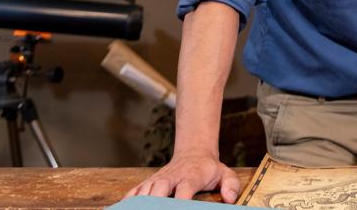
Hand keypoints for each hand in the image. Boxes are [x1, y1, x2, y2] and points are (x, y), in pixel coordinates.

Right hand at [123, 151, 240, 202]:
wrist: (194, 153)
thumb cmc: (209, 169)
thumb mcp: (226, 174)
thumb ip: (231, 185)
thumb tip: (230, 198)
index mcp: (191, 177)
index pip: (185, 189)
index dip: (181, 201)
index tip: (179, 208)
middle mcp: (172, 177)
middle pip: (159, 188)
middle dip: (154, 202)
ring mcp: (158, 179)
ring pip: (145, 190)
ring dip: (141, 202)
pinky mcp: (149, 182)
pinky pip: (134, 192)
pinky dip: (128, 200)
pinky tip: (125, 208)